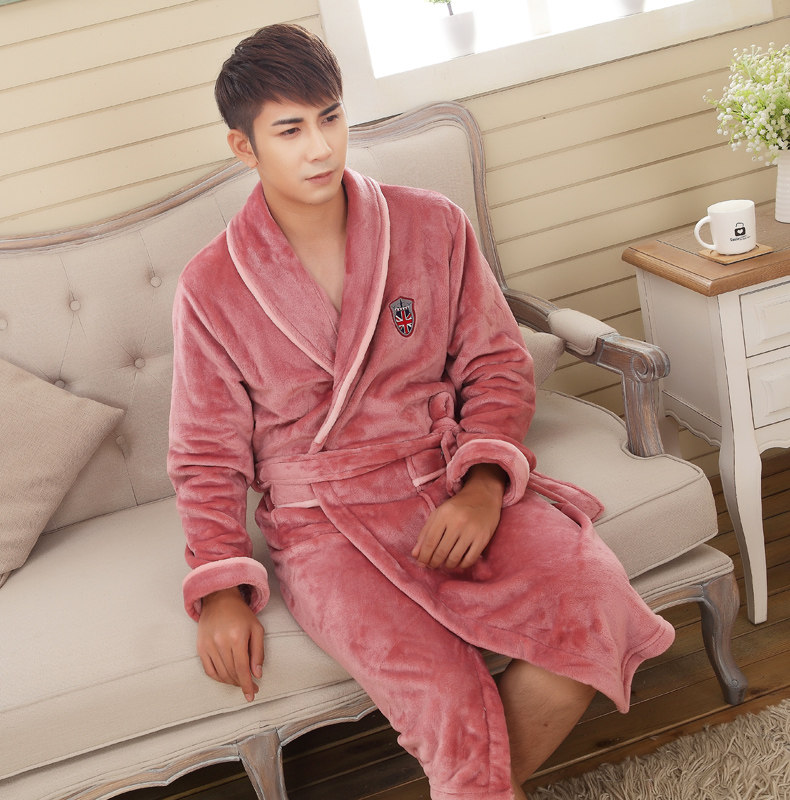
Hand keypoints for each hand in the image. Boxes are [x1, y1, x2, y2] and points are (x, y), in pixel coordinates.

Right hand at [197, 587, 264, 701]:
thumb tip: (257, 674)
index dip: (247, 684)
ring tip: (240, 681)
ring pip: (220, 673)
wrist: (219, 599)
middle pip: (232, 673)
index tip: (252, 694)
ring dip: (231, 682)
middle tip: (251, 687)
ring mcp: (208, 645)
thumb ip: (258, 652)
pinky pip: (208, 670)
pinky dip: (218, 677)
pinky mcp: (200, 647)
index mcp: (237, 637)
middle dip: (242, 683)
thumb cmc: (241, 614)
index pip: (242, 668)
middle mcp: (220, 643)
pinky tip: (227, 678)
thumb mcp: (256, 629)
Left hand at [412, 464, 505, 568]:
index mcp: (443, 514)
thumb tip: (415, 555)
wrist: (483, 496)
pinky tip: (458, 562)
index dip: (424, 556)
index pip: (429, 542)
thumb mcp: (438, 514)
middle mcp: (457, 522)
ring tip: (445, 564)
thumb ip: (425, 533)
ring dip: (447, 566)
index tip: (422, 562)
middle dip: (434, 563)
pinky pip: (469, 559)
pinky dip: (462, 565)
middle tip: (432, 565)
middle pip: (441, 552)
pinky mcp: (483, 538)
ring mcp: (471, 530)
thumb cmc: (457, 507)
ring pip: (454, 558)